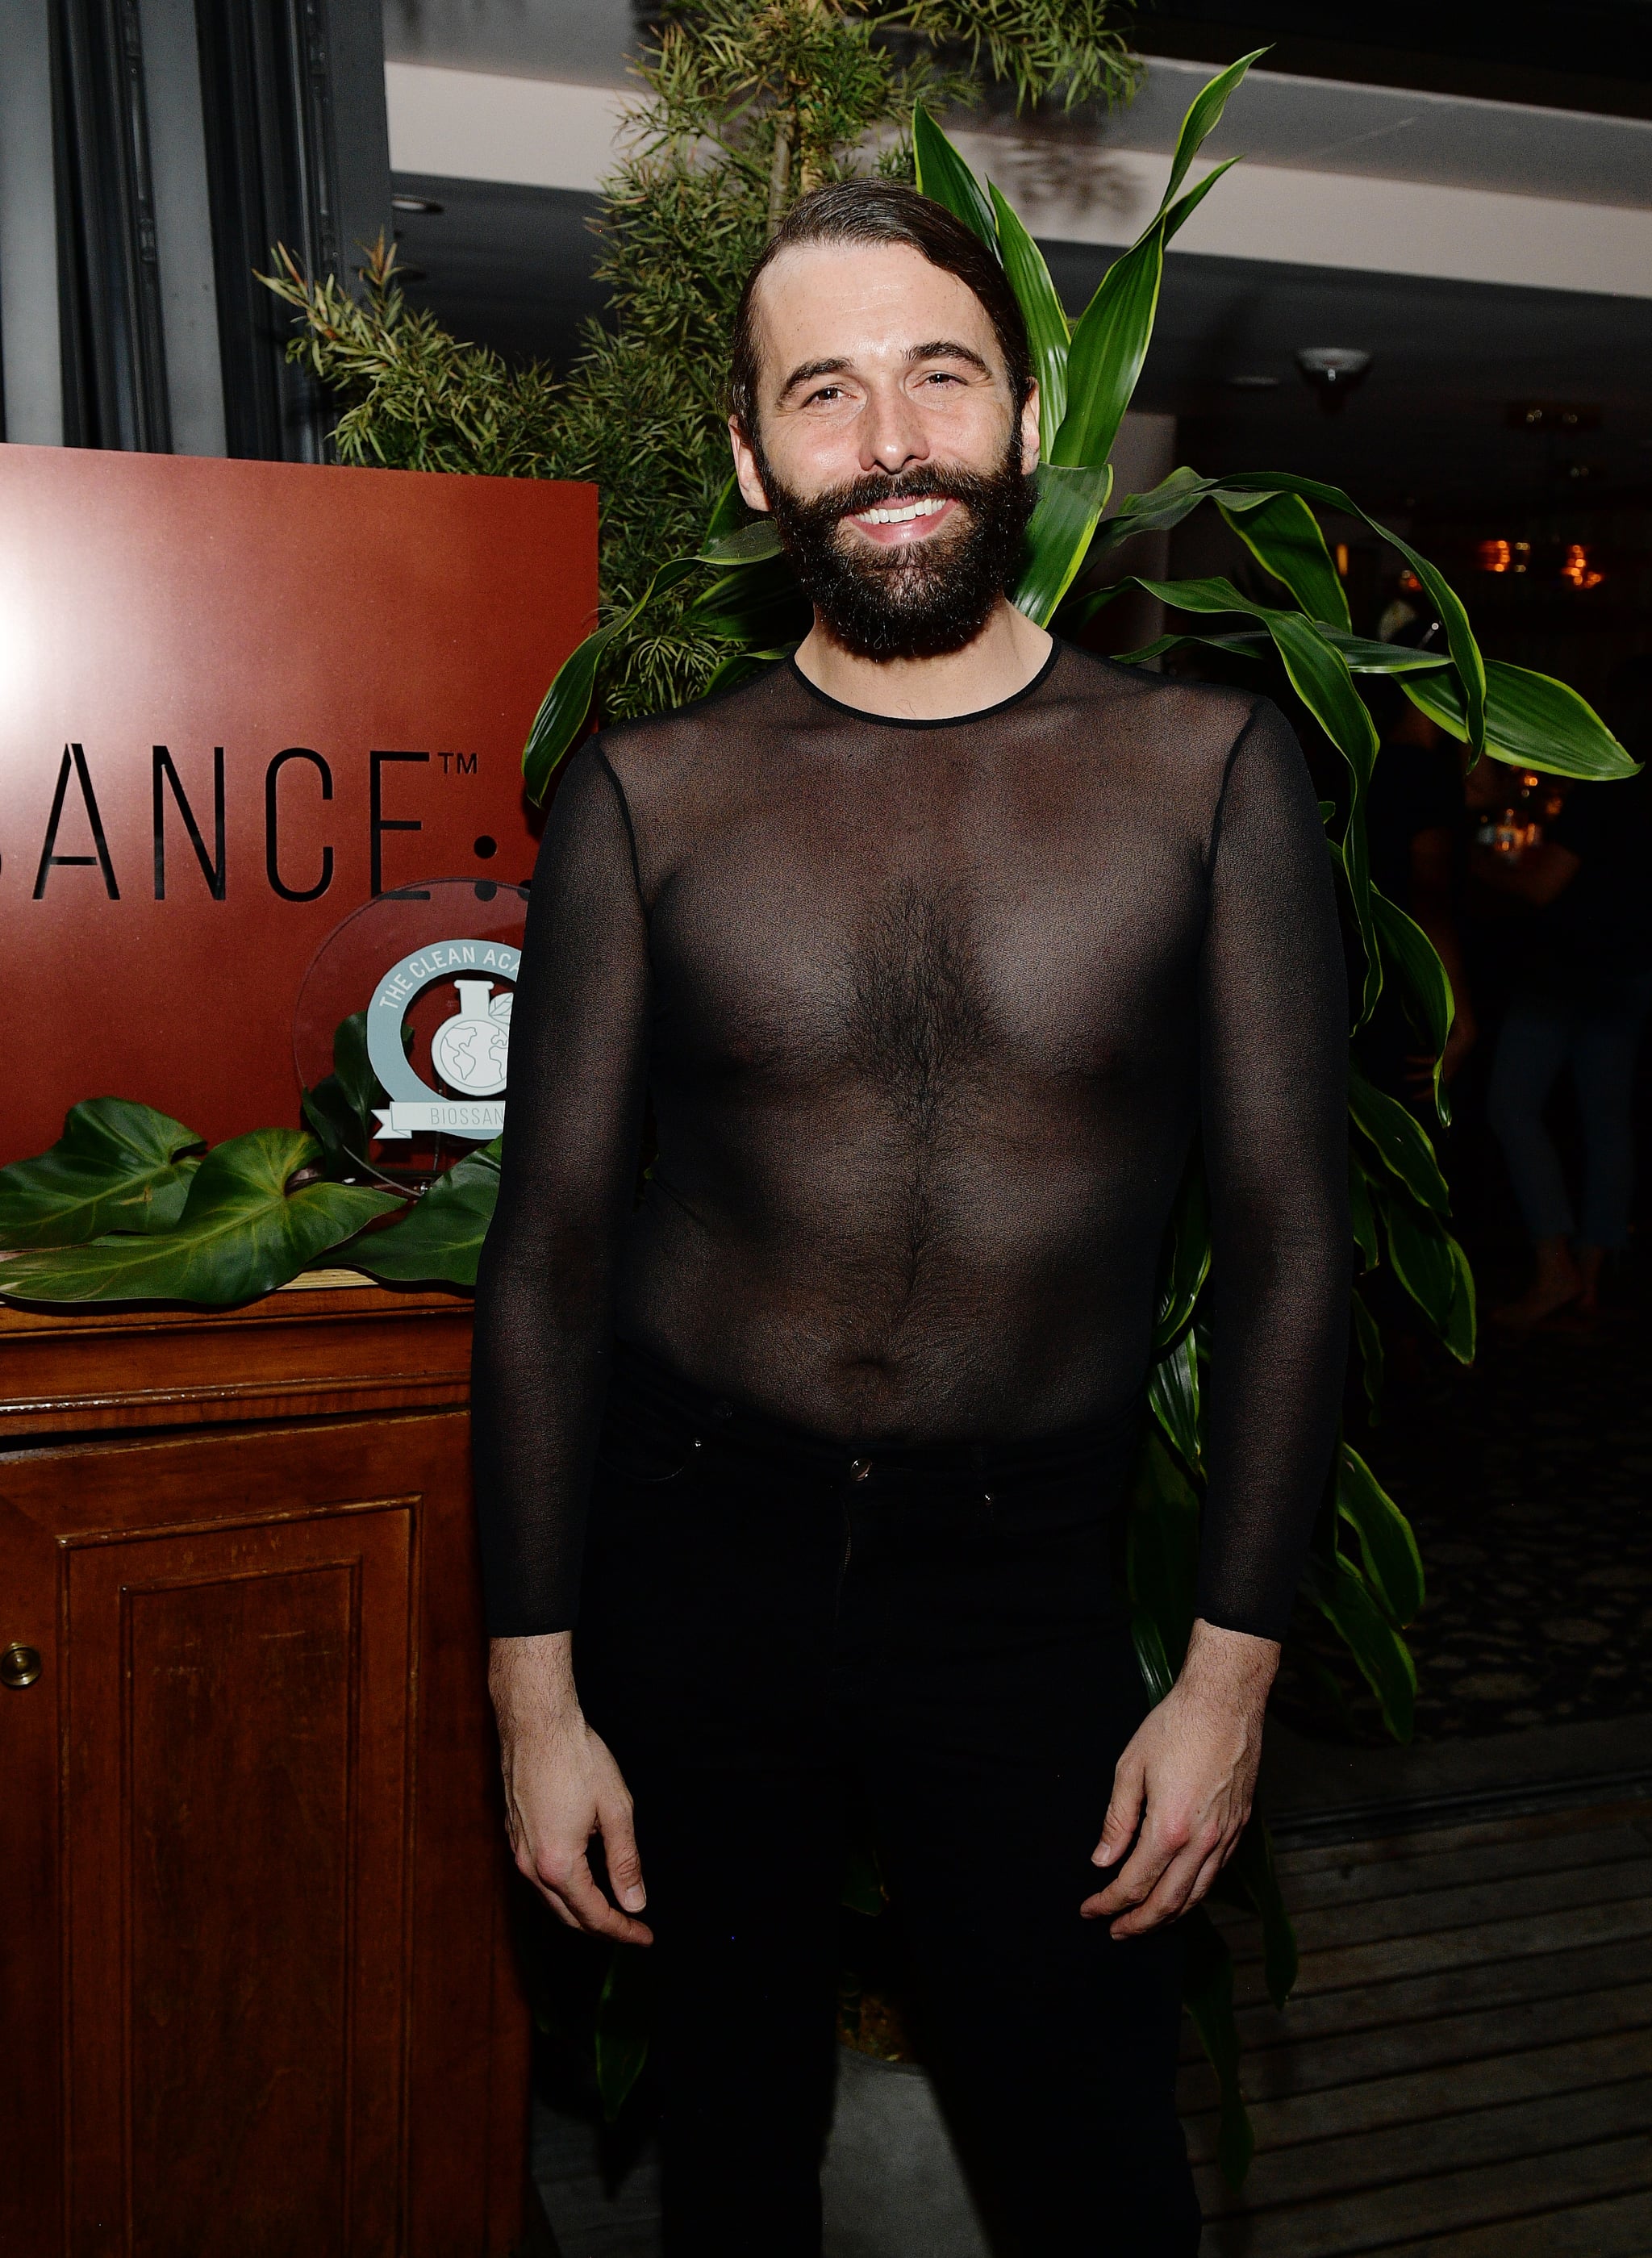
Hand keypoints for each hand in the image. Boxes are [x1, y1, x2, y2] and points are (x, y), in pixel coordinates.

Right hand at [489, 1633, 652, 1943]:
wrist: (536, 1723)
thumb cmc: (577, 1758)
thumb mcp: (615, 1809)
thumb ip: (625, 1862)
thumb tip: (635, 1902)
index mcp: (559, 1864)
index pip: (594, 1915)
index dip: (622, 1931)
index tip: (645, 1937)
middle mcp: (531, 1865)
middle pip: (568, 1915)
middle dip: (602, 1927)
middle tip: (633, 1928)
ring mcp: (518, 1850)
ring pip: (551, 1899)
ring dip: (581, 1909)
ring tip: (613, 1908)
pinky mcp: (514, 1834)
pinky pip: (539, 1876)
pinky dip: (564, 1888)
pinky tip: (584, 1878)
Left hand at [1082, 1619, 1276, 1937]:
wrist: (1226, 1702)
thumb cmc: (1175, 1727)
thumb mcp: (1131, 1766)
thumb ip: (1117, 1819)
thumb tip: (1102, 1859)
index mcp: (1169, 1828)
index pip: (1134, 1883)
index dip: (1109, 1902)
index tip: (1089, 1909)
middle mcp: (1202, 1841)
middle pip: (1168, 1902)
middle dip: (1138, 1923)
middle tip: (1114, 1931)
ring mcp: (1226, 1836)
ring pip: (1198, 1894)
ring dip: (1169, 1915)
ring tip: (1145, 1921)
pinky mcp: (1240, 1826)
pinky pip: (1217, 1873)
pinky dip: (1195, 1892)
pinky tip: (1181, 1892)